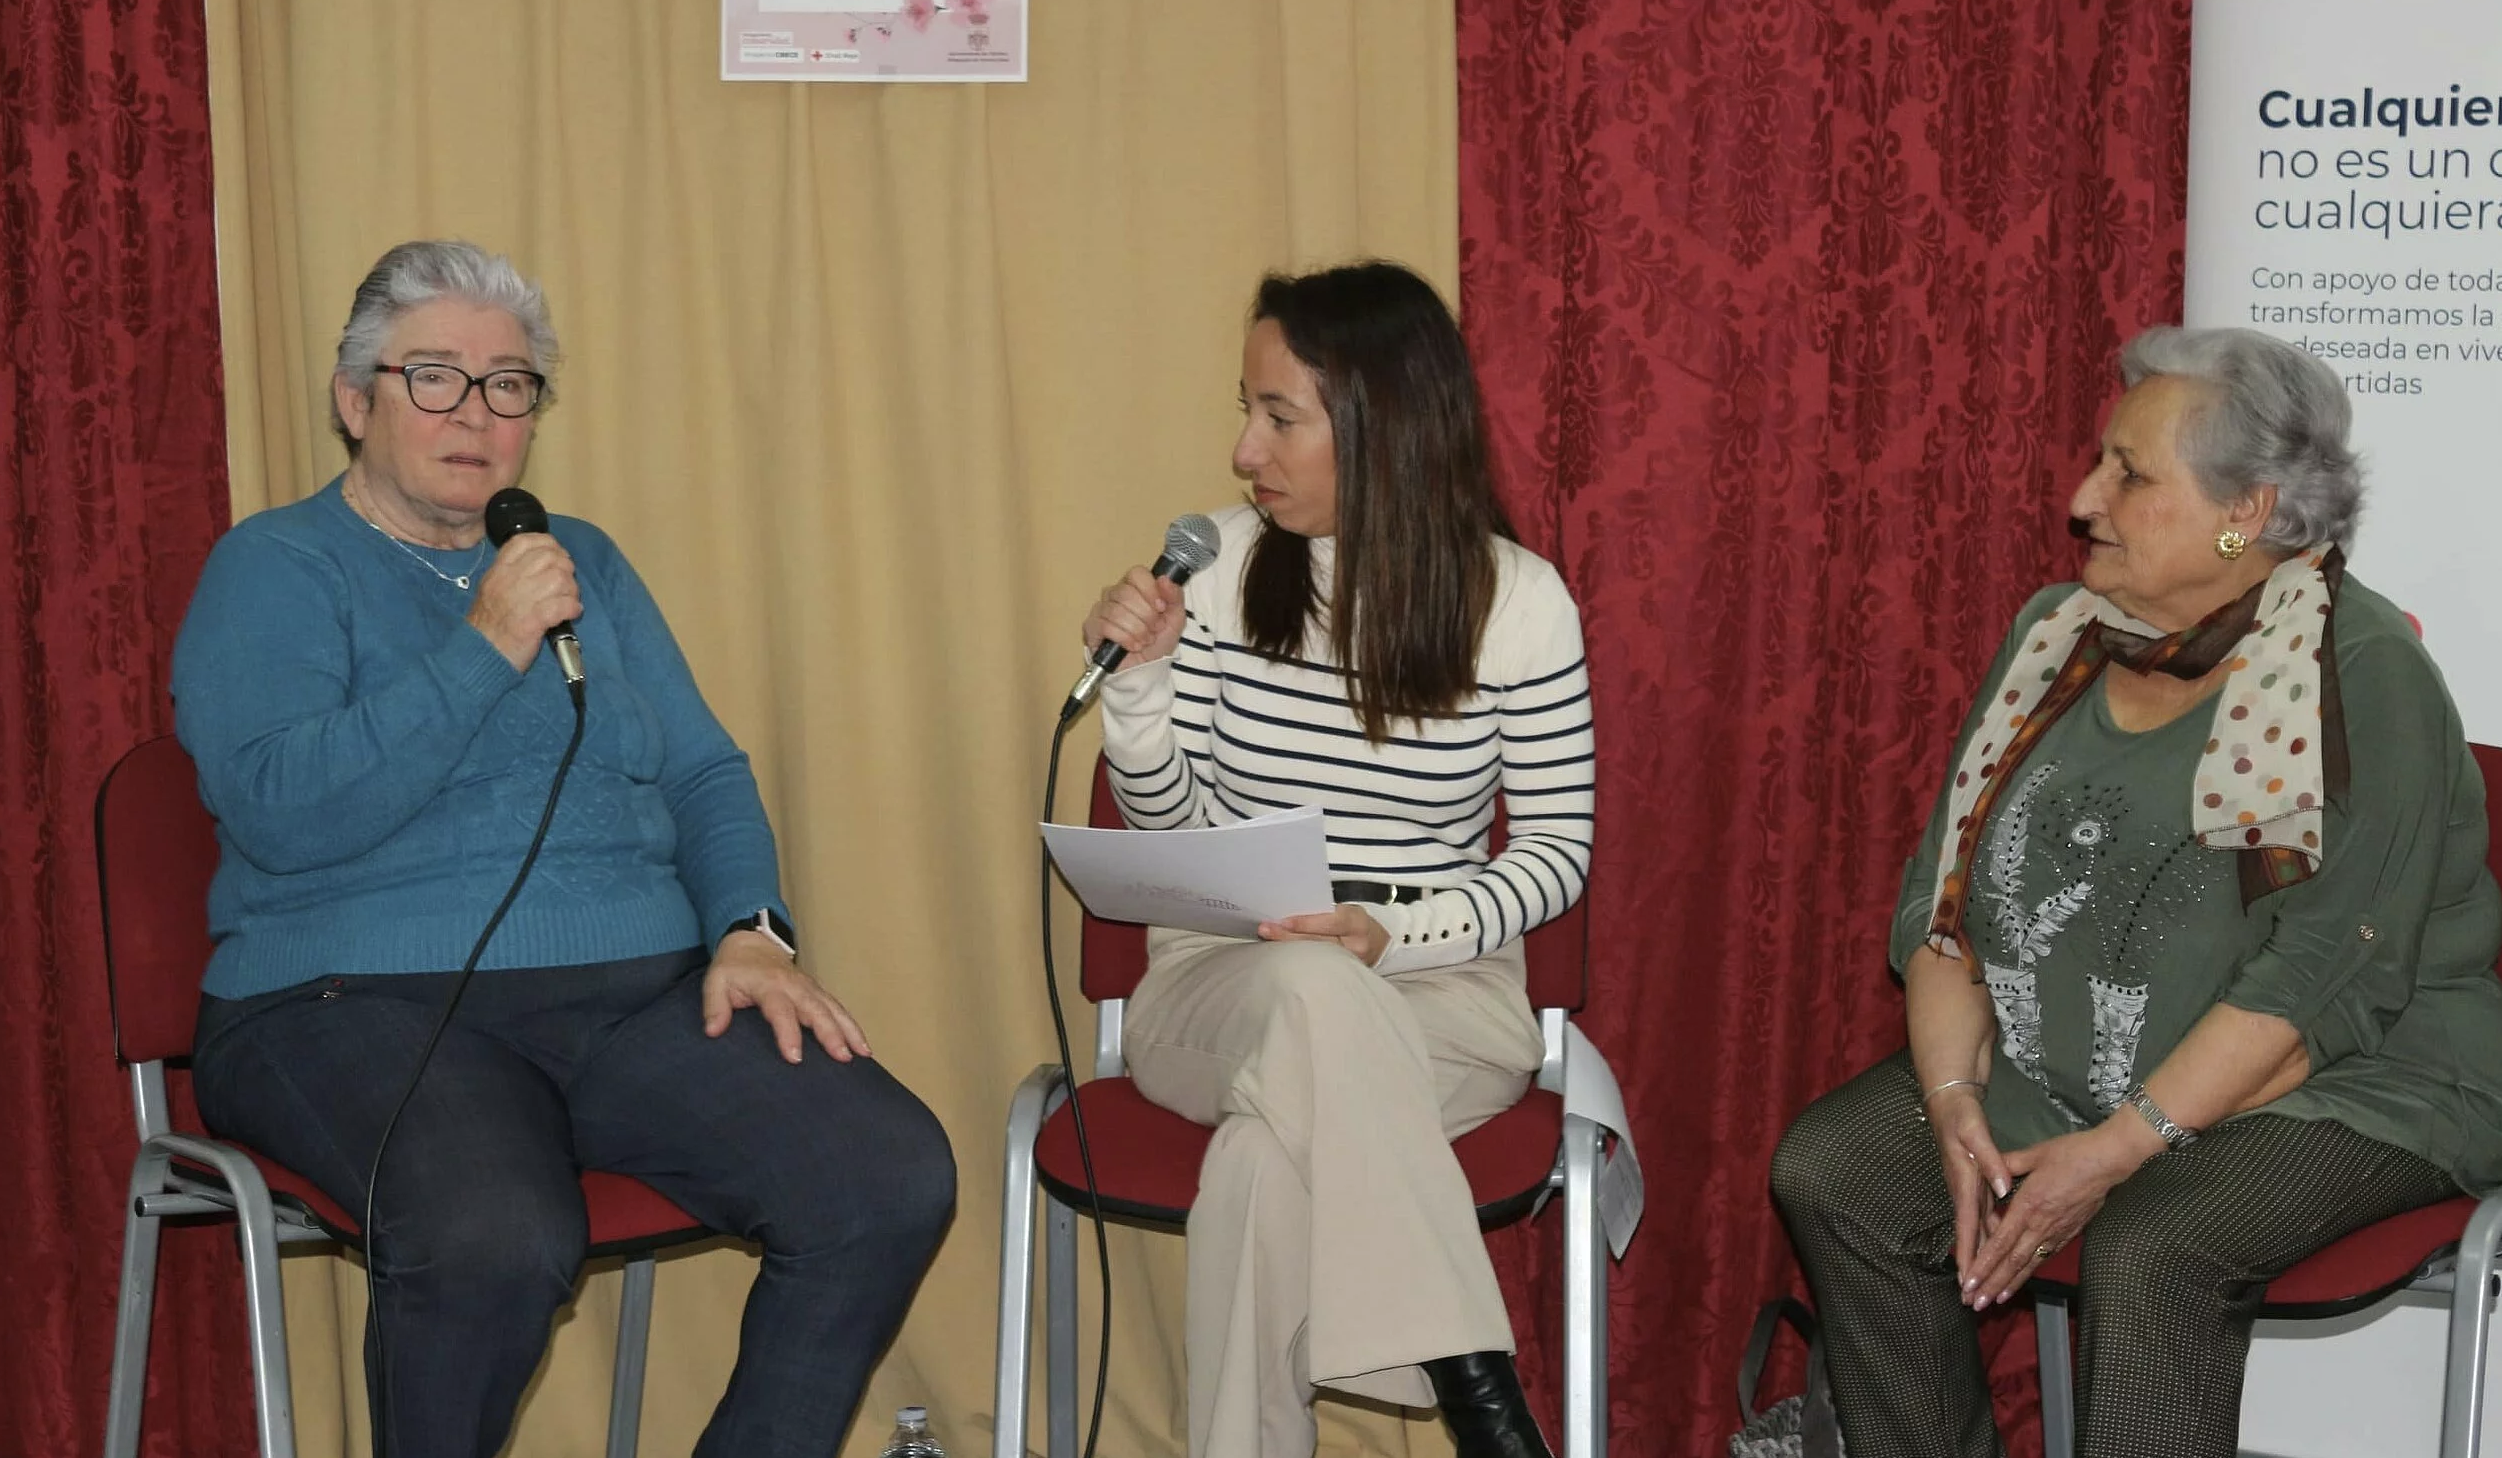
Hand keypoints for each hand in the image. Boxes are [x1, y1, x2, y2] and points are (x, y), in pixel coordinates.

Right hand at [468, 532, 581, 672]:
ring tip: (568, 601)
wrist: (479, 655)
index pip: (525, 541)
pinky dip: (573, 608)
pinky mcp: (533, 621)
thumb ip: (513, 573)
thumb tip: (545, 561)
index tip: (557, 556)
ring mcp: (521, 600)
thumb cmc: (489, 624)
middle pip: (550, 557)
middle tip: (566, 585)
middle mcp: (509, 580)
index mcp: (498, 570)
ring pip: (560, 579)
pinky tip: (571, 614)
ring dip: (571, 590)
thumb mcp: (492, 589)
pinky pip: (563, 604)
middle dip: (566, 569)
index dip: (548, 544)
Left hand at [701, 931, 870, 1063]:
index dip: (788, 1034)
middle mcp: (795, 986)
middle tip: (843, 1058)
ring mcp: (809, 988)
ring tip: (864, 1053)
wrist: (752, 942)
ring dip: (850, 1030)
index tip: (795, 1057)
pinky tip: (862, 1045)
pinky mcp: (817, 992)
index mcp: (770, 985)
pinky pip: (838, 1008)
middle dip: (832, 1034)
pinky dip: (852, 1025)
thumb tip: (713, 1031)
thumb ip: (714, 1007)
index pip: (781, 1011)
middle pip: (817, 1010)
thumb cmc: (733, 967)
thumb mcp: (715, 982)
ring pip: (834, 1008)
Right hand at [1080, 566, 1184, 667]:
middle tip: (1154, 629)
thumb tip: (1163, 579)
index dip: (1150, 590)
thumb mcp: (1175, 619)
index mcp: (1134, 587)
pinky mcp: (1091, 627)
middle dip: (1146, 615)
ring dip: (1137, 629)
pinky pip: (1105, 626)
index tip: (1161, 608)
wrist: (1146, 669)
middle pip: (1126, 592)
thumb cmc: (1157, 642)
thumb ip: (1175, 596)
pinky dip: (1124, 638)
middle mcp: (1114, 594)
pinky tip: (1132, 646)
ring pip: (1116, 611)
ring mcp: (1101, 609)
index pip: (1137, 573)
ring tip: (1145, 640)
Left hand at [1256, 903, 1389, 966]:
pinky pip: (1316, 970)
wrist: (1380, 948)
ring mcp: (1350, 966)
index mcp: (1358, 923)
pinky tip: (1281, 957)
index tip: (1282, 920)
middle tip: (1265, 929)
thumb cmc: (1357, 925)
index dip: (1306, 922)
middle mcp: (1356, 946)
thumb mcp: (1348, 912)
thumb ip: (1325, 913)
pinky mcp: (1342, 978)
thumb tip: (1290, 912)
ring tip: (1268, 941)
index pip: (1331, 921)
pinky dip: (1297, 962)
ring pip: (1315, 958)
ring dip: (1289, 949)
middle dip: (1289, 936)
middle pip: (1318, 942)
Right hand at [1926, 1086, 2012, 1293]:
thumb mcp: (1975, 1135)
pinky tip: (1996, 1248)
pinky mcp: (1973, 1186)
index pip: (1967, 1227)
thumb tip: (2004, 1188)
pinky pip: (1981, 1217)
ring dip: (1979, 1256)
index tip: (1967, 1281)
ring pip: (1977, 1230)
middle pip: (1970, 1236)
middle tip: (1972, 1298)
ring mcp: (1967, 1190)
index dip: (1968, 1255)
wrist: (1949, 1104)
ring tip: (1984, 1284)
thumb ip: (1991, 1162)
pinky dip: (1988, 1236)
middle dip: (1971, 1267)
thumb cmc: (1961, 1119)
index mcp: (1965, 1184)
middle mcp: (1964, 1192)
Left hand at [1964, 1121, 2152, 1307]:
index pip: (2001, 1242)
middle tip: (1973, 1303)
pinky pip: (2044, 1257)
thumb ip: (2007, 1163)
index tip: (1969, 1282)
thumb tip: (1984, 1165)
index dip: (1984, 1265)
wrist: (2108, 1162)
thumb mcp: (2034, 1153)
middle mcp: (2040, 1225)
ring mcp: (2056, 1232)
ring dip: (2008, 1284)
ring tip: (1992, 1302)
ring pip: (2028, 1264)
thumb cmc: (2071, 1154)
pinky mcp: (2068, 1234)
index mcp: (2028, 1205)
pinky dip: (2028, 1273)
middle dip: (1991, 1284)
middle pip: (2012, 1262)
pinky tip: (2018, 1283)